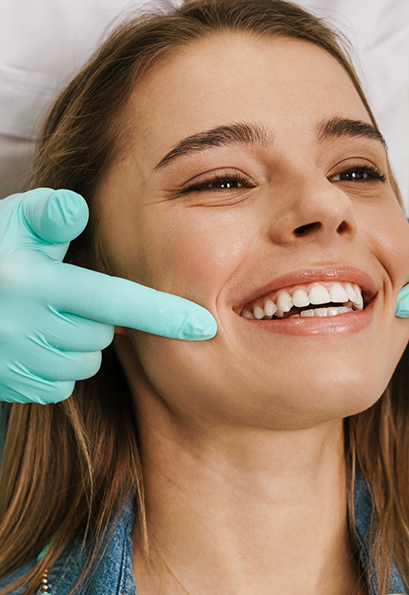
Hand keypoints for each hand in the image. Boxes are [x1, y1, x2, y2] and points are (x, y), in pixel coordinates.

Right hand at [0, 188, 216, 403]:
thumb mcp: (13, 224)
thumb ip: (49, 215)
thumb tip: (78, 207)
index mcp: (34, 284)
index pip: (113, 301)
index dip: (162, 314)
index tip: (204, 326)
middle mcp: (25, 328)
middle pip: (103, 334)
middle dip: (98, 317)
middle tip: (68, 294)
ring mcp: (17, 363)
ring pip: (85, 362)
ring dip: (79, 343)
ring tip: (48, 317)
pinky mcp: (13, 387)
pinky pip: (62, 385)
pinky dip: (60, 366)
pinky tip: (36, 343)